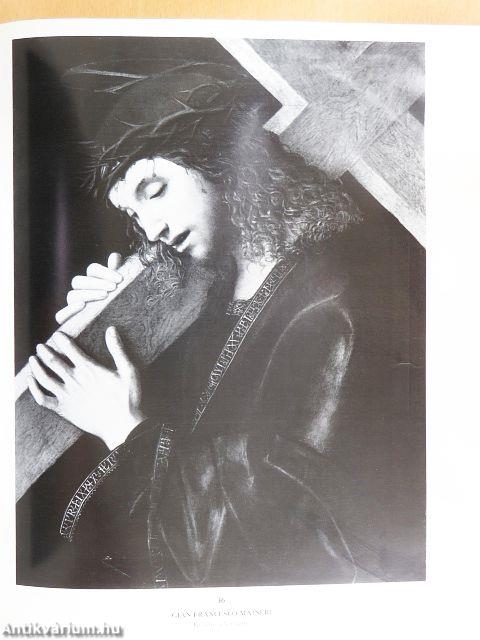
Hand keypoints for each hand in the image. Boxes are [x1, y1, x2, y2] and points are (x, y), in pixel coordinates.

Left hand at [27, 327, 144, 449]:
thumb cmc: (128, 399)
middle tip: (40, 346)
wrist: (122, 427)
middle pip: (53, 361)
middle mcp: (74, 380)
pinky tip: (31, 381)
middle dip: (45, 351)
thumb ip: (118, 350)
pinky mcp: (63, 409)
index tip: (56, 334)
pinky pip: (42, 399)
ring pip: (44, 378)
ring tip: (33, 359)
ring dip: (36, 367)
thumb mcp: (128, 371)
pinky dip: (34, 389)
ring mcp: (66, 396)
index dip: (61, 339)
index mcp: (89, 369)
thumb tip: (111, 330)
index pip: (69, 348)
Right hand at [55, 252, 122, 324]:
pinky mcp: (68, 321)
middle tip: (112, 288)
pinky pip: (60, 315)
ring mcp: (73, 306)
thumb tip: (114, 256)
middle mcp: (80, 291)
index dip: (105, 271)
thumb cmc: (120, 306)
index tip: (120, 278)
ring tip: (104, 296)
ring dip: (87, 294)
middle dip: (96, 283)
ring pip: (71, 295)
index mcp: (92, 281)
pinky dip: (68, 310)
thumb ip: (117, 273)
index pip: (93, 270)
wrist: (116, 329)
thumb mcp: (121, 291)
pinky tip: (82, 305)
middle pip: (79, 281)